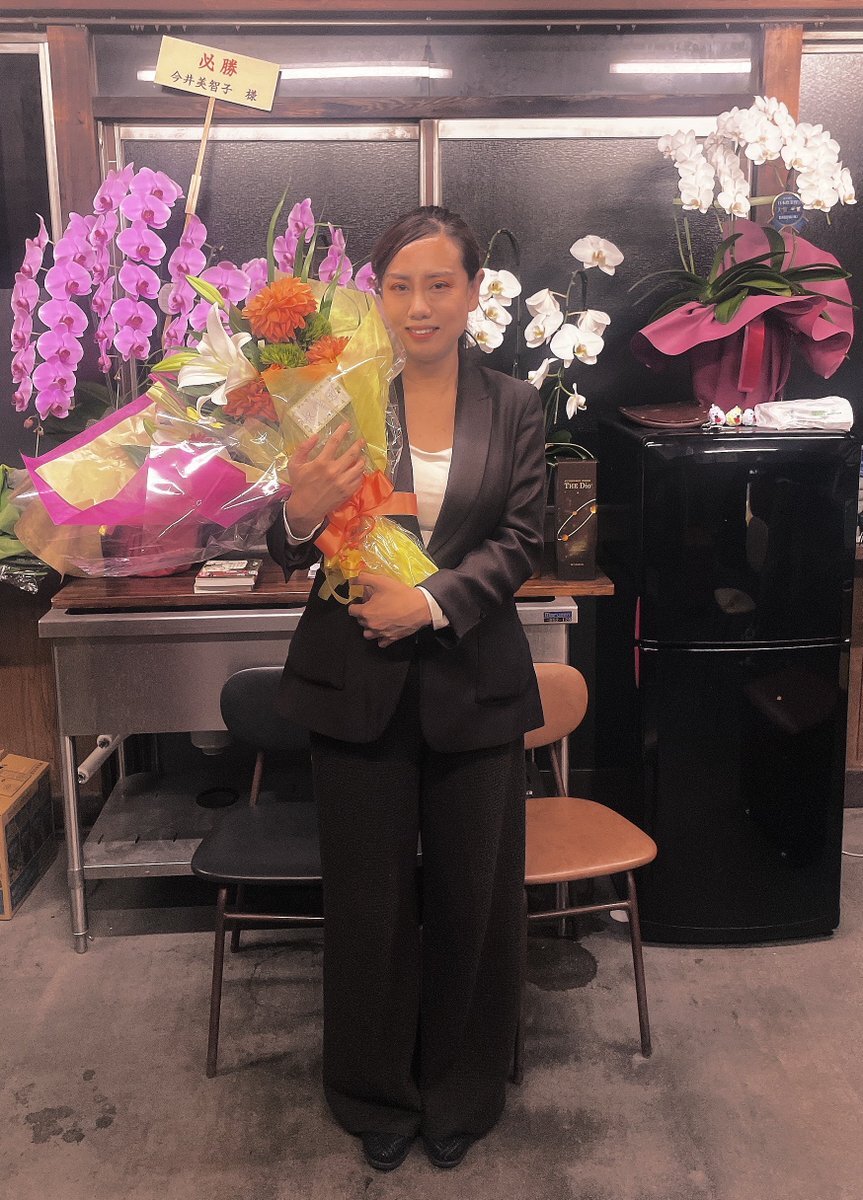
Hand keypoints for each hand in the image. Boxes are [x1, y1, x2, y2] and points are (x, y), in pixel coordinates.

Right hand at [283, 422, 365, 536]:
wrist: (306, 508)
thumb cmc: (300, 485)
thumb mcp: (295, 465)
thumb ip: (303, 448)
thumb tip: (316, 436)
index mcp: (321, 463)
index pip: (334, 442)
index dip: (342, 431)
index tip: (347, 424)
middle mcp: (334, 471)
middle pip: (352, 453)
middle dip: (358, 444)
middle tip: (361, 440)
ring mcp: (343, 482)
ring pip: (359, 466)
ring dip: (361, 459)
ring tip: (360, 456)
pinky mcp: (347, 491)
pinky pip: (359, 479)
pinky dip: (359, 473)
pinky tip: (357, 471)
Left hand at [348, 572, 431, 647]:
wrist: (420, 606)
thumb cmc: (400, 594)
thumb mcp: (380, 581)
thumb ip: (363, 578)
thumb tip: (352, 580)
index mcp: (366, 612)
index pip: (351, 610)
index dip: (355, 604)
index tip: (360, 602)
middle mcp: (371, 625)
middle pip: (360, 621)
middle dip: (363, 614)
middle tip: (372, 607)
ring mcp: (381, 633)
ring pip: (367, 634)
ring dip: (369, 627)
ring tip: (376, 620)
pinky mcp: (391, 638)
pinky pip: (380, 642)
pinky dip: (380, 637)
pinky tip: (384, 630)